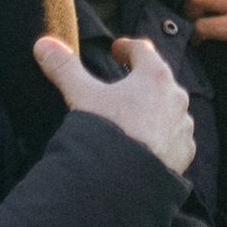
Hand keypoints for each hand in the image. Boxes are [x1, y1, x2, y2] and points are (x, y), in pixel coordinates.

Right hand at [35, 31, 194, 174]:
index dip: (128, 48)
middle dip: (142, 80)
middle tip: (125, 82)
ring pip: (169, 110)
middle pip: (159, 80)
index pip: (143, 51)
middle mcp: (175, 98)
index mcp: (154, 77)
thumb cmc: (107, 133)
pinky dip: (162, 137)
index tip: (117, 49)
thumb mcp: (81, 96)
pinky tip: (147, 144)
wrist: (125, 182)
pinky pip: (175, 138)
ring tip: (134, 118)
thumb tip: (43, 44)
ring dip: (155, 109)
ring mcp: (182, 127)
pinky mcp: (184, 153)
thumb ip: (65, 68)